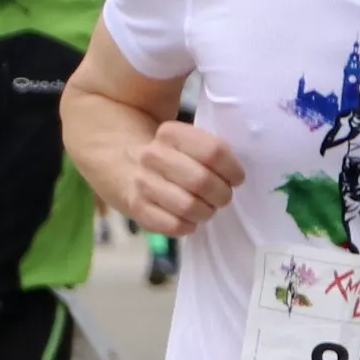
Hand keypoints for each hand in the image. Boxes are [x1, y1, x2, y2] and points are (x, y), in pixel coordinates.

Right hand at [114, 120, 241, 237]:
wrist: (122, 166)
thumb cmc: (171, 158)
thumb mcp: (187, 142)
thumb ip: (212, 152)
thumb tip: (237, 177)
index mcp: (172, 133)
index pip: (214, 151)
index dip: (233, 170)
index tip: (236, 179)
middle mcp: (153, 155)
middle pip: (203, 181)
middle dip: (222, 195)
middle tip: (222, 197)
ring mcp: (143, 182)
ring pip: (189, 206)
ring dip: (206, 212)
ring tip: (206, 209)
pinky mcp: (137, 207)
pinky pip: (173, 225)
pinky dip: (188, 226)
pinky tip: (189, 220)